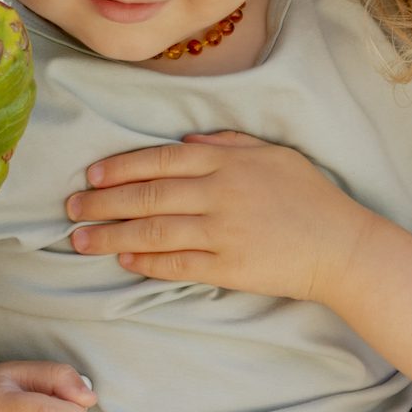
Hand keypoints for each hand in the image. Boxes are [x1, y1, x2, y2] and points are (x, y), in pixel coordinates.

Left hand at [65, 132, 376, 301]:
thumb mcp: (272, 155)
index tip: (90, 175)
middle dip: (102, 203)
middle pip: (147, 196)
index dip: (120, 168)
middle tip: (70, 209)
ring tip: (80, 240)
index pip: (159, 161)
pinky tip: (123, 260)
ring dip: (111, 236)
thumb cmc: (308, 197)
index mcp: (226, 163)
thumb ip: (227, 145)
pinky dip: (146, 262)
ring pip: (153, 231)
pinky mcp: (227, 267)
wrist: (342, 246)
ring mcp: (222, 232)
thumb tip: (184, 144)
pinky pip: (177, 264)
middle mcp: (219, 194)